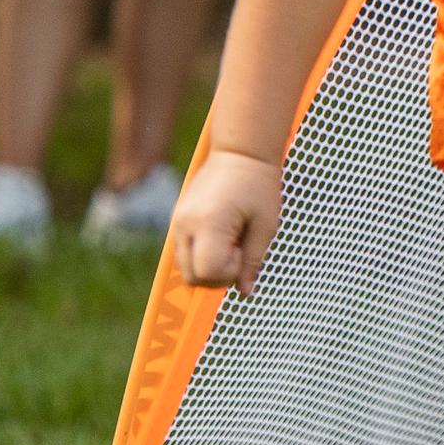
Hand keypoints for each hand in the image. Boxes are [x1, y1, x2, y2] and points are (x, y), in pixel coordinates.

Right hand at [170, 151, 281, 292]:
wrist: (240, 152)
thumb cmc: (258, 185)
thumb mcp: (265, 225)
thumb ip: (253, 260)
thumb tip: (245, 292)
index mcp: (208, 223)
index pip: (208, 272)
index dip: (229, 272)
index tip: (244, 250)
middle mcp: (185, 224)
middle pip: (192, 277)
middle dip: (218, 275)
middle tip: (239, 247)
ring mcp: (177, 222)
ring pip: (185, 268)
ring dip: (209, 266)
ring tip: (230, 240)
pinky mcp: (177, 219)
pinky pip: (184, 253)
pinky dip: (201, 255)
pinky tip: (221, 235)